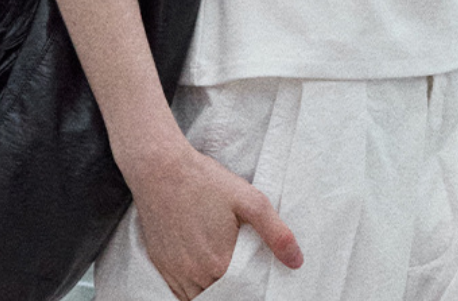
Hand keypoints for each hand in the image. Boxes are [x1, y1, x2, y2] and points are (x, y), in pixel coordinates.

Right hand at [127, 137, 302, 300]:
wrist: (160, 168)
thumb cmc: (205, 181)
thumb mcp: (249, 199)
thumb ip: (275, 232)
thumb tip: (296, 262)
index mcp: (220, 264)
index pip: (244, 293)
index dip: (253, 288)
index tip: (258, 277)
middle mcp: (196, 275)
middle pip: (224, 296)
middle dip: (237, 289)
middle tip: (244, 272)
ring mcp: (176, 273)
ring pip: (201, 298)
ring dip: (216, 290)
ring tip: (225, 270)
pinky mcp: (162, 266)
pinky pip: (181, 295)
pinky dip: (195, 290)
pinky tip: (204, 273)